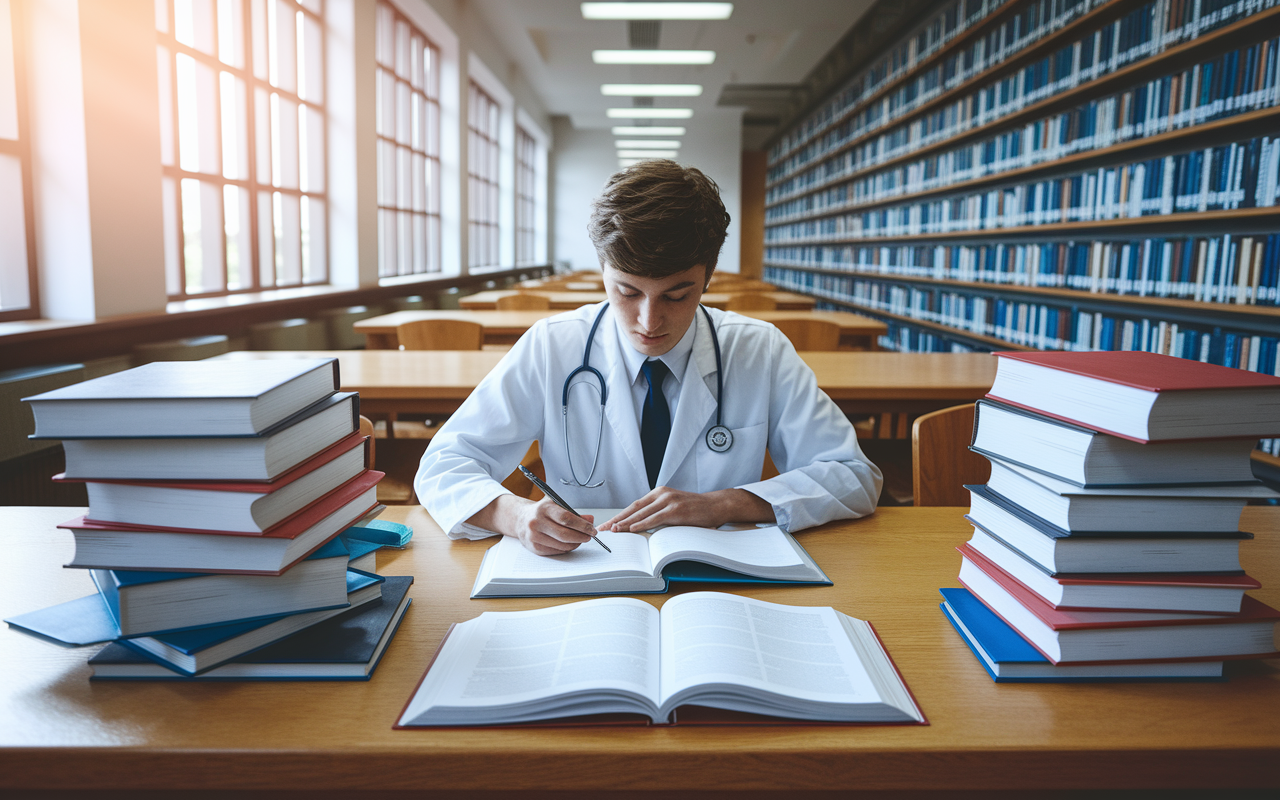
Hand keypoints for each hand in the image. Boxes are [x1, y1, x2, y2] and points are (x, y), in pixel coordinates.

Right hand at [510, 497, 597, 555]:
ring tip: (581, 539)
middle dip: (581, 537)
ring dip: (575, 544)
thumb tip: (590, 520)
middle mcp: (537, 522)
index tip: (592, 529)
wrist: (521, 519)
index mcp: (544, 509)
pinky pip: (556, 551)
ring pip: (561, 545)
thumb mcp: (556, 506)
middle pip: (564, 534)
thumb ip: (574, 513)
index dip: (582, 525)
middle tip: (589, 536)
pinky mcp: (534, 547)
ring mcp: (534, 536)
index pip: (566, 518)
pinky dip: (566, 549)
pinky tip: (570, 544)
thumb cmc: (542, 512)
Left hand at [600, 487, 772, 531]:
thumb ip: (658, 514)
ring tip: (614, 531)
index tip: (608, 524)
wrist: (717, 505)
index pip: (634, 505)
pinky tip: (632, 529)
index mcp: (659, 493)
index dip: (620, 515)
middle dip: (618, 519)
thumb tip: (641, 527)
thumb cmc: (696, 510)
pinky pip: (655, 518)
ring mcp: (669, 500)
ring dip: (626, 523)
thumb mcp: (674, 508)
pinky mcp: (676, 509)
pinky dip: (642, 523)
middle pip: (634, 508)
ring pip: (642, 513)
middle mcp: (662, 494)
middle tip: (605, 529)